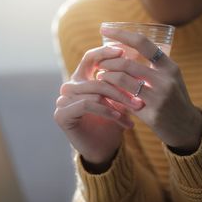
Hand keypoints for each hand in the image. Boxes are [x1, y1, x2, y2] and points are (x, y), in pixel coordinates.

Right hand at [54, 46, 142, 166]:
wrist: (104, 149)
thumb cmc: (112, 122)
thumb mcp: (119, 99)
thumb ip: (121, 81)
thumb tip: (135, 58)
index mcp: (81, 79)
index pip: (90, 58)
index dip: (105, 51)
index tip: (124, 52)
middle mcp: (70, 87)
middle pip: (98, 78)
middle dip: (122, 88)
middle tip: (140, 98)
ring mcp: (63, 100)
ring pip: (95, 92)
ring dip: (118, 101)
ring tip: (135, 111)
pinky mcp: (61, 114)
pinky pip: (87, 105)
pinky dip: (106, 110)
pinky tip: (120, 118)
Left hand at [99, 27, 201, 153]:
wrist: (186, 127)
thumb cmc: (173, 99)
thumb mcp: (169, 78)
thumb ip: (153, 66)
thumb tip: (126, 50)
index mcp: (169, 67)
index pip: (142, 43)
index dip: (121, 34)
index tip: (104, 28)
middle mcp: (165, 80)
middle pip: (126, 63)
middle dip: (107, 61)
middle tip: (99, 63)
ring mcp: (159, 98)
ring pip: (121, 80)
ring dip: (106, 77)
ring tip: (100, 76)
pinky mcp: (151, 115)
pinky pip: (123, 101)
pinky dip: (112, 95)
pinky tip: (106, 93)